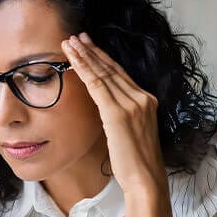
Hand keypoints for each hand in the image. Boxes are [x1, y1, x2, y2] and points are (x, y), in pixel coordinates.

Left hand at [60, 32, 167, 194]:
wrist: (146, 180)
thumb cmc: (136, 164)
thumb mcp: (131, 134)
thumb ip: (121, 118)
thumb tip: (107, 112)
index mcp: (147, 102)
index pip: (121, 75)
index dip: (104, 59)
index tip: (89, 46)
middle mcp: (142, 98)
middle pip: (112, 69)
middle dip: (92, 51)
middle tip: (76, 36)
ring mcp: (132, 104)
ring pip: (103, 73)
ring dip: (84, 56)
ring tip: (69, 43)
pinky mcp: (118, 114)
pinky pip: (97, 86)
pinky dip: (84, 70)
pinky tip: (73, 60)